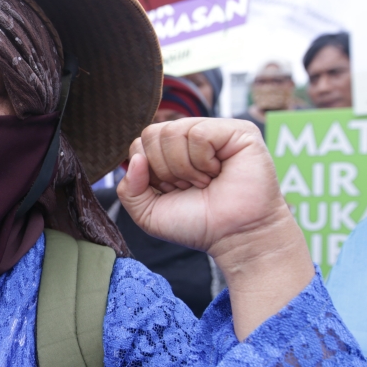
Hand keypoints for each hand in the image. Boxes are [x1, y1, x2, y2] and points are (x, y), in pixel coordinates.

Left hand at [117, 118, 313, 339]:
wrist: (234, 236)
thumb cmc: (196, 223)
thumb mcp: (148, 213)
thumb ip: (129, 189)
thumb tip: (136, 158)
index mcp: (169, 151)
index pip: (139, 144)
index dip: (149, 172)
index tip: (172, 191)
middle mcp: (189, 136)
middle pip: (151, 134)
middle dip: (164, 170)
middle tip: (189, 187)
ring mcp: (213, 130)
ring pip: (172, 131)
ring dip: (184, 168)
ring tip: (204, 181)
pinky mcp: (237, 130)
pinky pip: (198, 133)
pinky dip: (203, 160)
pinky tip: (217, 172)